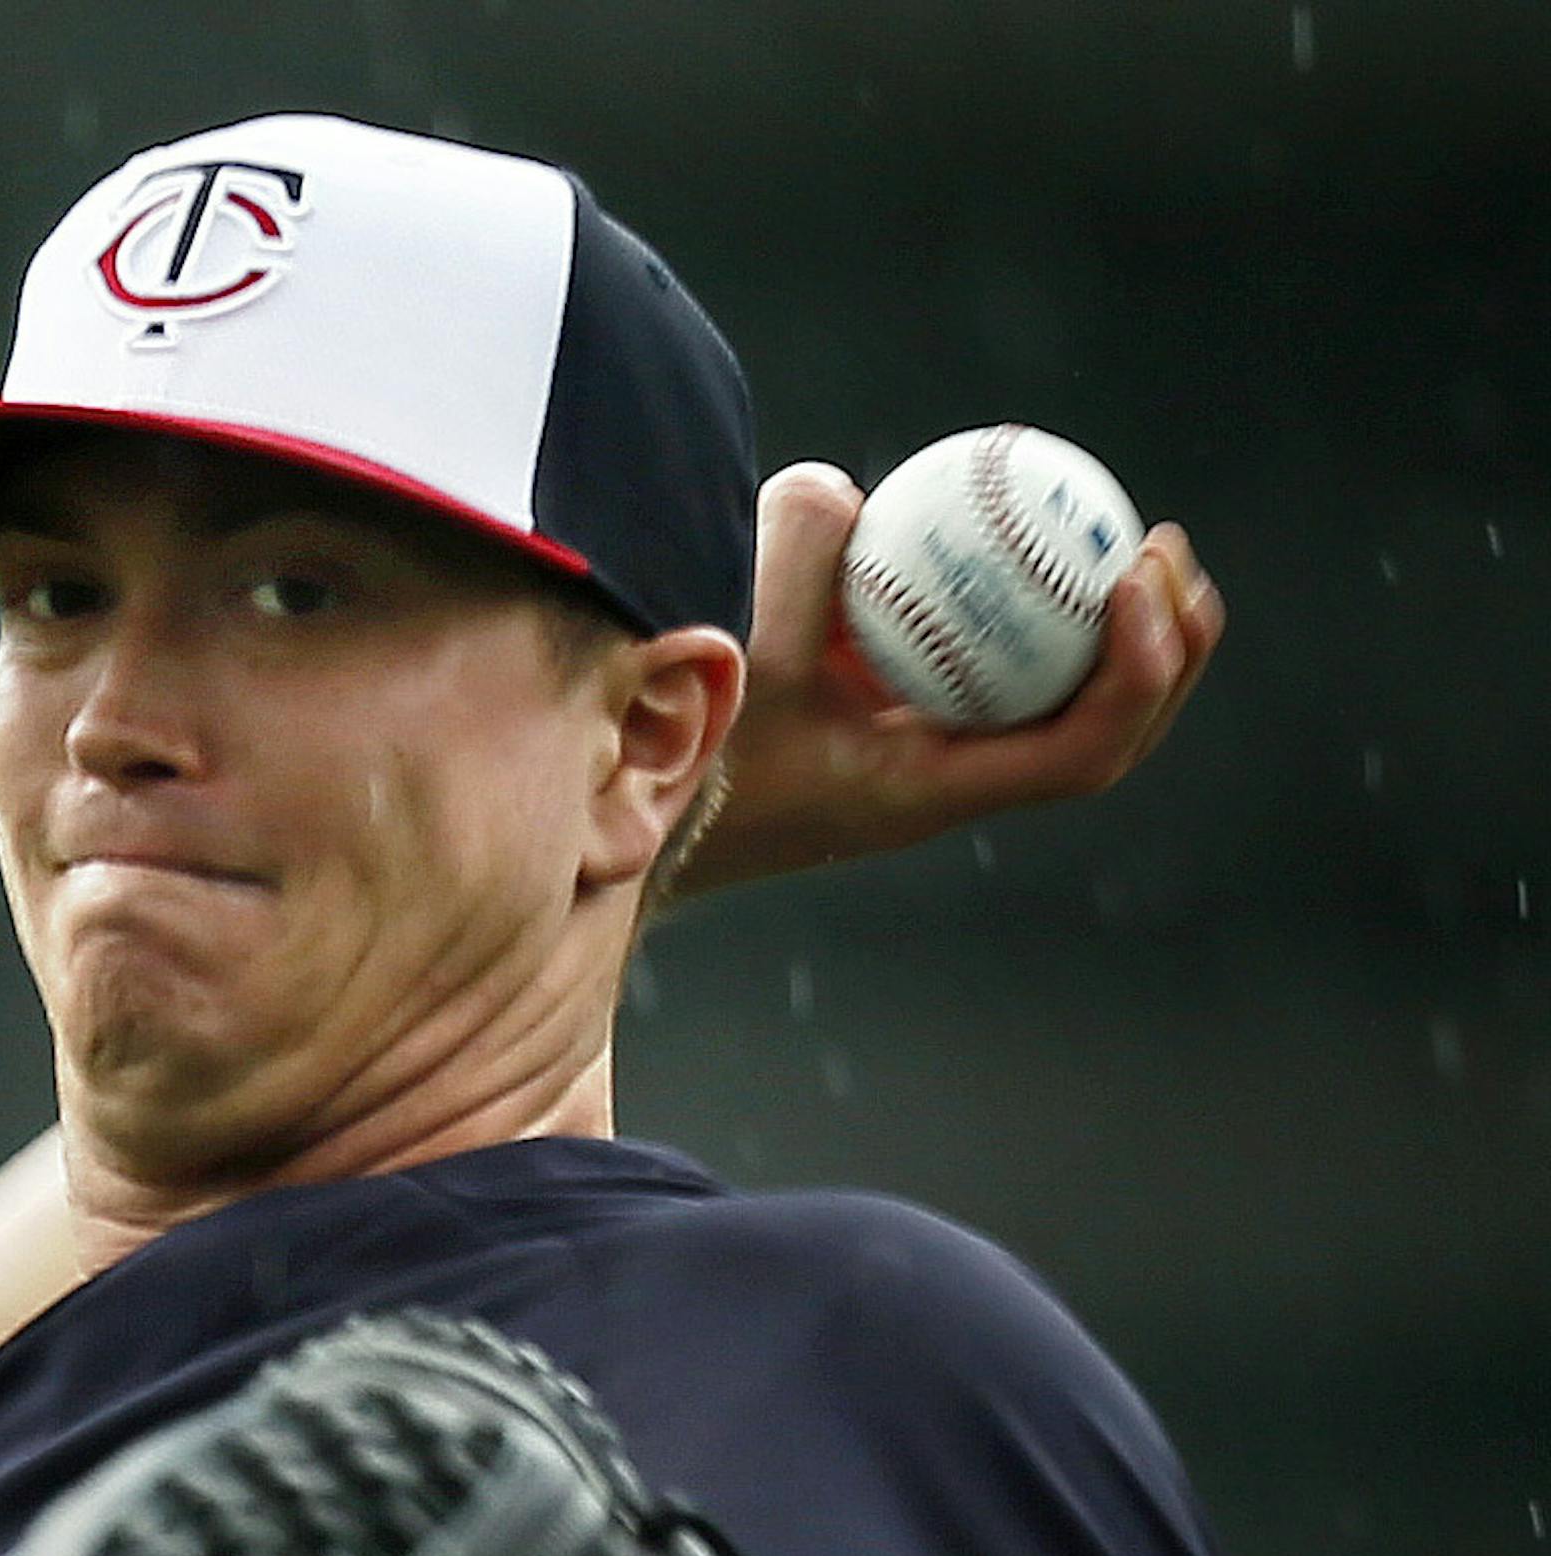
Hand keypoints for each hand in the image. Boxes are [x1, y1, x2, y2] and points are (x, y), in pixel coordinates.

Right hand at [677, 461, 1226, 895]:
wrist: (643, 809)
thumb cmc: (690, 748)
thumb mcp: (736, 650)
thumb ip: (793, 560)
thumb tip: (851, 492)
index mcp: (931, 789)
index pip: (1079, 755)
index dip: (1136, 672)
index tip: (1133, 581)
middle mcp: (949, 782)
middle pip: (1104, 737)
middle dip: (1165, 649)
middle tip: (1161, 548)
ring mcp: (935, 756)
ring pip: (1064, 707)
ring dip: (1115, 635)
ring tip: (1129, 544)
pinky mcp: (908, 722)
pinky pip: (1000, 670)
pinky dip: (1032, 616)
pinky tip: (1017, 541)